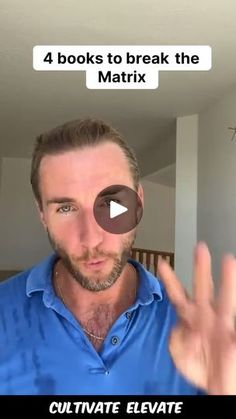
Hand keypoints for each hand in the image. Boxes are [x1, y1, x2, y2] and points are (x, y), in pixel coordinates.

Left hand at [158, 242, 235, 394]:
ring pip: (225, 298)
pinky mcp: (233, 335)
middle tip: (199, 248)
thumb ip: (177, 337)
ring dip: (227, 280)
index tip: (161, 263)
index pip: (178, 295)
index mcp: (190, 318)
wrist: (216, 384)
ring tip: (228, 261)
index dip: (170, 280)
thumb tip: (185, 328)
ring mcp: (222, 324)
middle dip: (200, 268)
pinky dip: (235, 304)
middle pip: (202, 288)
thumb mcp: (178, 352)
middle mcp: (206, 316)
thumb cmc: (198, 366)